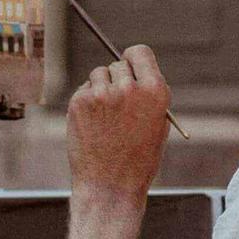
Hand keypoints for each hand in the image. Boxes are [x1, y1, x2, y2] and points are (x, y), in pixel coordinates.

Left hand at [67, 44, 170, 202]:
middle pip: (118, 64)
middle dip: (118, 79)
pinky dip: (87, 102)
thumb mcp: (157, 126)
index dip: (133, 59)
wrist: (110, 186)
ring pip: (98, 75)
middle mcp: (129, 88)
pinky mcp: (80, 102)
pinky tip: (93, 125)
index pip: (140, 52)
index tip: (129, 65)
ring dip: (101, 89)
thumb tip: (136, 73)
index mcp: (155, 91)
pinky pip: (84, 89)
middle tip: (117, 104)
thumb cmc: (138, 161)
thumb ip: (149, 96)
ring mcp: (102, 94)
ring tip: (106, 119)